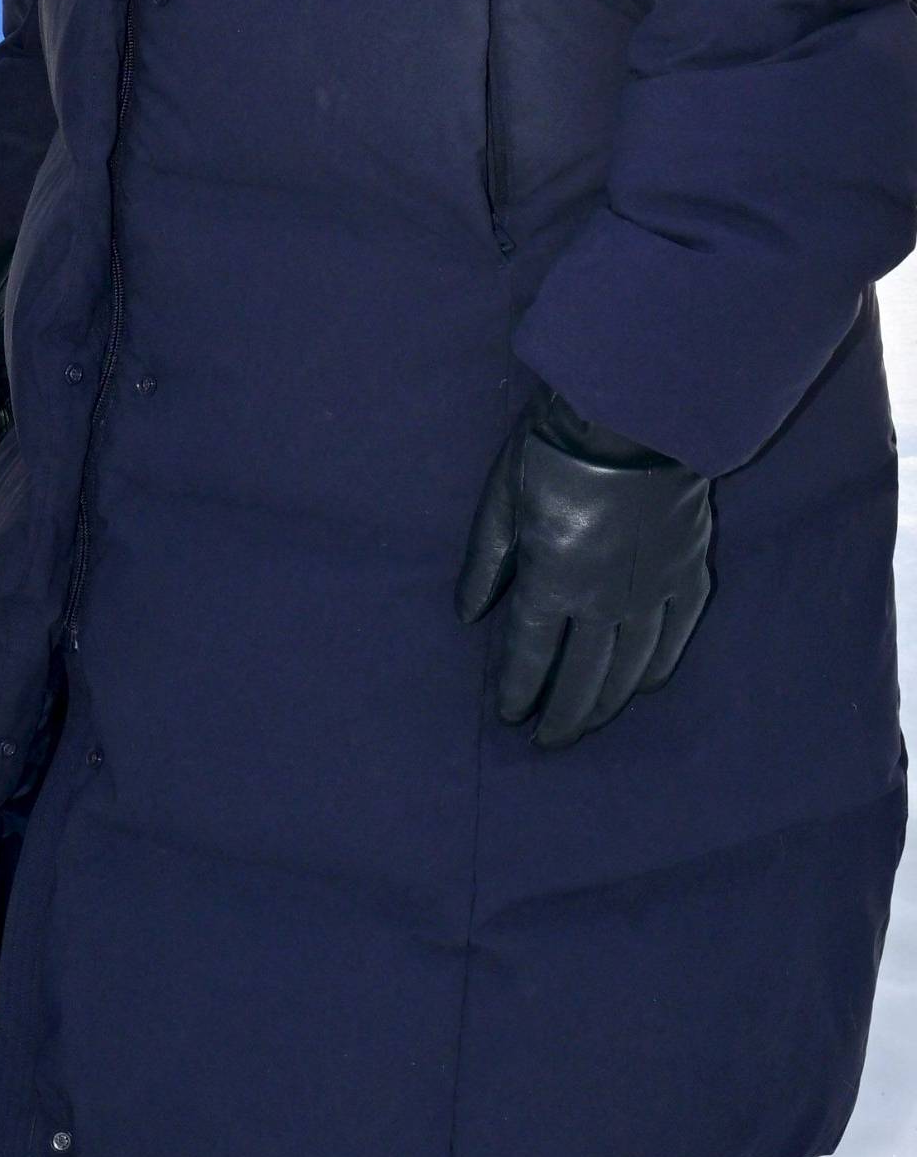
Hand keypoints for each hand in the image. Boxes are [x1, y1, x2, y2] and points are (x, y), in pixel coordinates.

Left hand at [457, 392, 712, 751]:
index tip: (510, 717)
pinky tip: (646, 686)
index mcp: (551, 582)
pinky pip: (675, 635)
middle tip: (551, 742)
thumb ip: (487, 561)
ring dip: (609, 702)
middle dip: (563, 714)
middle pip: (582, 675)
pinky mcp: (687, 573)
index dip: (519, 691)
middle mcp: (602, 600)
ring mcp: (650, 591)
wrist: (637, 414)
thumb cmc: (556, 449)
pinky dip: (658, 666)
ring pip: (629, 665)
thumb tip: (469, 615)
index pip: (530, 655)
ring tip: (592, 726)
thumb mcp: (502, 498)